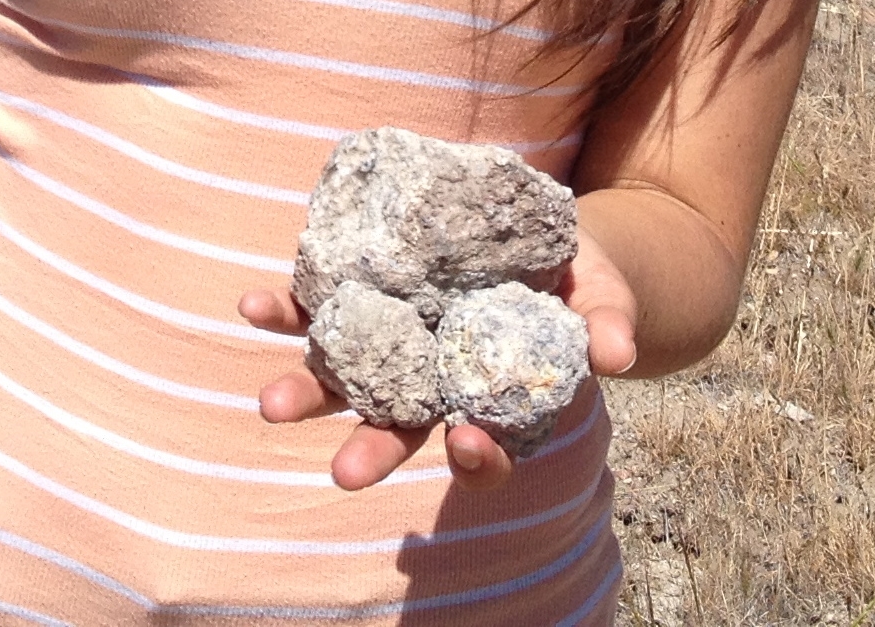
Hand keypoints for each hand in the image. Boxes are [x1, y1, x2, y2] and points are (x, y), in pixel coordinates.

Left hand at [238, 227, 636, 491]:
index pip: (482, 449)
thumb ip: (607, 322)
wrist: (538, 234)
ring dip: (308, 392)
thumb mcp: (602, 293)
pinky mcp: (365, 298)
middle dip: (371, 450)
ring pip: (346, 381)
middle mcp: (434, 384)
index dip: (476, 459)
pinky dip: (288, 313)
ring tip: (271, 403)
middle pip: (400, 428)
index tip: (468, 443)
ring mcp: (393, 345)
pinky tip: (256, 306)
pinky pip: (321, 311)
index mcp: (491, 399)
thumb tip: (618, 354)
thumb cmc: (577, 277)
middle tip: (346, 472)